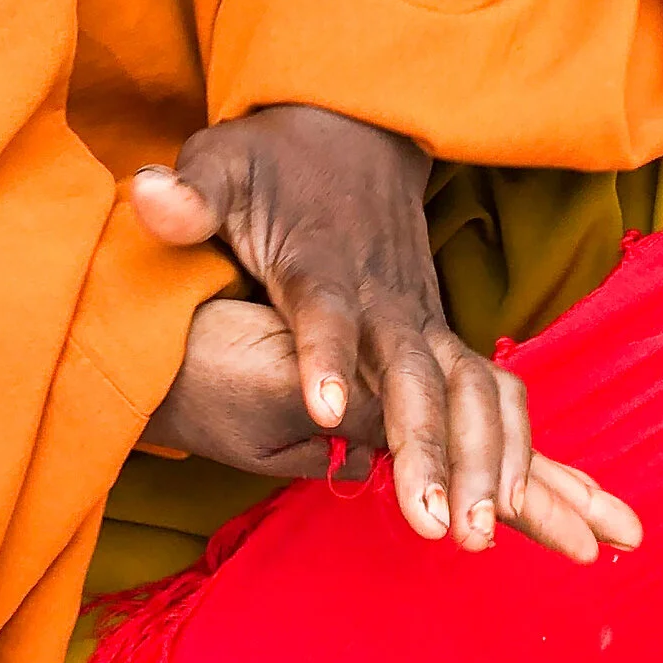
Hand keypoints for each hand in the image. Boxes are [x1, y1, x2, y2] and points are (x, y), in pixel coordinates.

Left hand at [130, 102, 637, 556]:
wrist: (353, 129)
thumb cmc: (274, 160)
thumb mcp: (224, 163)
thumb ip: (192, 192)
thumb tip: (150, 196)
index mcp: (320, 261)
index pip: (324, 311)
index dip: (325, 356)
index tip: (322, 409)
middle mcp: (383, 295)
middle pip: (413, 372)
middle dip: (428, 446)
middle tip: (432, 522)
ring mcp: (420, 315)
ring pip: (469, 390)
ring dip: (481, 459)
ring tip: (474, 534)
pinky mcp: (439, 331)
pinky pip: (492, 391)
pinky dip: (512, 441)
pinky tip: (509, 503)